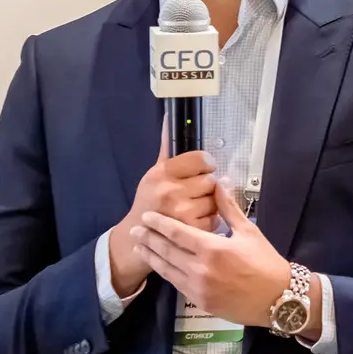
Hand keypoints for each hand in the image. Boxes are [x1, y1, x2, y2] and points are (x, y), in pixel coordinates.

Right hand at [107, 120, 217, 296]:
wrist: (137, 235)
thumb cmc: (149, 200)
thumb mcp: (154, 173)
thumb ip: (167, 148)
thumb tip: (170, 118)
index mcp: (162, 172)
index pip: (201, 159)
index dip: (207, 163)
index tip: (204, 169)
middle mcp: (171, 191)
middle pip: (211, 180)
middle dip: (207, 185)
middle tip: (196, 191)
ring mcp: (181, 212)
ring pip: (215, 200)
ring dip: (210, 203)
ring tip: (195, 206)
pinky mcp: (190, 230)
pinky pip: (215, 219)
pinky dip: (210, 220)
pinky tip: (196, 219)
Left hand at [132, 183, 296, 327]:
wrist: (279, 299)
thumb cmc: (266, 262)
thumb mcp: (249, 231)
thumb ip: (228, 208)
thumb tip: (218, 183)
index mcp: (213, 249)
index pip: (177, 233)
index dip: (159, 223)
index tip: (146, 216)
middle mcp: (201, 269)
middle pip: (167, 251)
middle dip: (148, 239)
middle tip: (134, 229)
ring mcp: (199, 288)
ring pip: (167, 270)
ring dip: (151, 256)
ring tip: (139, 246)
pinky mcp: (201, 302)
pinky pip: (177, 284)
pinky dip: (165, 272)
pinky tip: (159, 264)